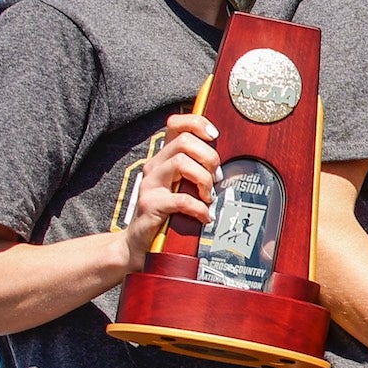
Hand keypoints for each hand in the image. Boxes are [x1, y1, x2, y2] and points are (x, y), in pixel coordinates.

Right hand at [120, 113, 220, 265]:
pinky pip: (180, 198)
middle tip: (215, 178)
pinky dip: (199, 208)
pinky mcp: (150, 205)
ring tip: (209, 197)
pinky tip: (205, 216)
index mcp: (165, 158)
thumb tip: (227, 163)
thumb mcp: (186, 186)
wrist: (140, 243)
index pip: (176, 125)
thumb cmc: (169, 213)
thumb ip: (199, 171)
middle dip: (208, 157)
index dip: (196, 123)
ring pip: (181, 162)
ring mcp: (150, 185)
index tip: (214, 135)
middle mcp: (155, 166)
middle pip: (184, 142)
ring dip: (203, 179)